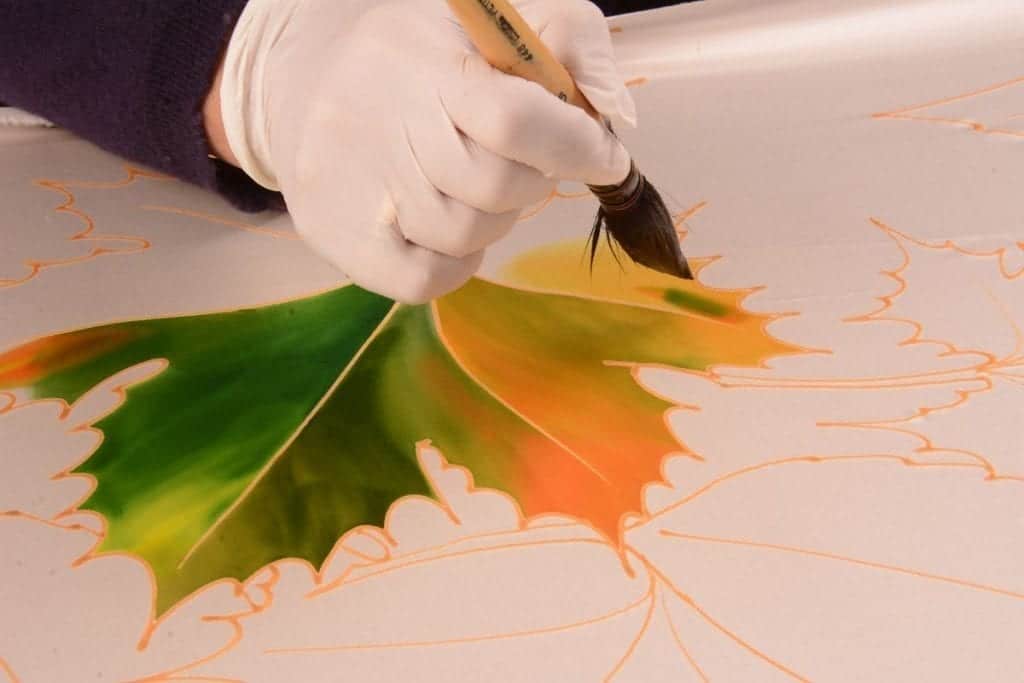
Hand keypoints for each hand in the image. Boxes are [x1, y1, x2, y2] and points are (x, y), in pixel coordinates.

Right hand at [215, 0, 635, 302]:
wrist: (308, 83)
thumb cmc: (420, 54)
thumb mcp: (490, 18)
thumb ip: (566, 36)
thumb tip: (613, 114)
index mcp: (423, 62)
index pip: (514, 119)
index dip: (575, 146)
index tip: (604, 156)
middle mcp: (380, 125)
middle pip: (496, 185)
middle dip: (535, 179)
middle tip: (529, 163)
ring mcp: (354, 189)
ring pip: (465, 235)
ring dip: (496, 219)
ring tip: (480, 186)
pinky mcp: (338, 237)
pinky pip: (424, 279)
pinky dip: (458, 263)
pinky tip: (455, 229)